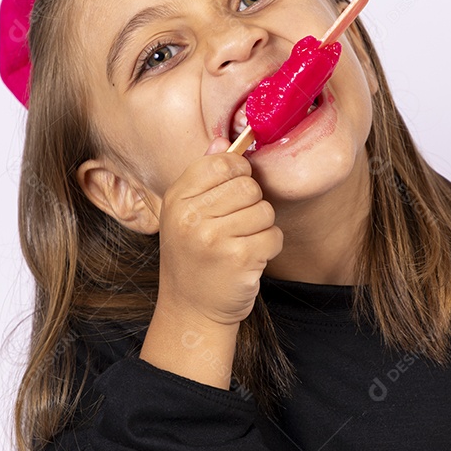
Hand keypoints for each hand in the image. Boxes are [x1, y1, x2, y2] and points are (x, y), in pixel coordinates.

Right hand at [155, 135, 282, 326]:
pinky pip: (273, 236)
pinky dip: (268, 248)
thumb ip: (204, 175)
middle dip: (252, 205)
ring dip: (261, 229)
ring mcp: (213, 238)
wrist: (191, 310)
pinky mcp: (238, 259)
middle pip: (248, 186)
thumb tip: (222, 140)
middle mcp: (191, 217)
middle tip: (236, 227)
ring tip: (240, 244)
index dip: (238, 173)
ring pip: (264, 211)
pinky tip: (249, 259)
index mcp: (177, 199)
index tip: (235, 191)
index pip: (221, 163)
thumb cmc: (194, 258)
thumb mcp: (187, 214)